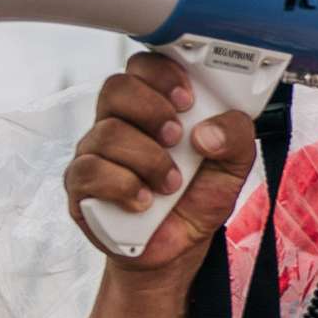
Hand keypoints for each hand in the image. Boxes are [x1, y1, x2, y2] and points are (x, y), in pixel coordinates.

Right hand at [63, 54, 256, 274]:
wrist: (178, 249)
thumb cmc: (198, 197)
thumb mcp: (233, 166)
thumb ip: (236, 137)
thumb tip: (207, 132)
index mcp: (154, 107)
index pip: (142, 68)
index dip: (162, 75)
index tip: (188, 100)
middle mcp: (119, 122)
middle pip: (116, 89)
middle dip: (152, 111)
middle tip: (176, 138)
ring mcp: (95, 152)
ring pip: (108, 133)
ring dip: (148, 160)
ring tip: (171, 184)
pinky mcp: (81, 185)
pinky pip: (90, 171)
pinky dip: (124, 186)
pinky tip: (145, 201)